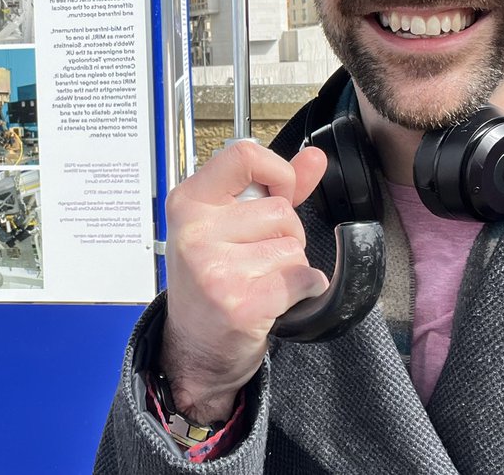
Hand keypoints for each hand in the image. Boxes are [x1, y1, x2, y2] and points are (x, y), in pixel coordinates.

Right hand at [159, 140, 328, 422]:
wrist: (194, 347)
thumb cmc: (210, 280)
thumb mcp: (228, 225)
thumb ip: (274, 188)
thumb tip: (315, 157)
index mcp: (188, 202)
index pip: (244, 155)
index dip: (277, 172)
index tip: (278, 194)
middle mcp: (195, 231)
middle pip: (281, 211)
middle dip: (285, 236)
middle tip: (256, 258)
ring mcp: (213, 268)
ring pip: (293, 248)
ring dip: (291, 267)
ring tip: (260, 281)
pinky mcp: (238, 303)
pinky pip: (301, 278)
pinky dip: (304, 289)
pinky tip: (279, 299)